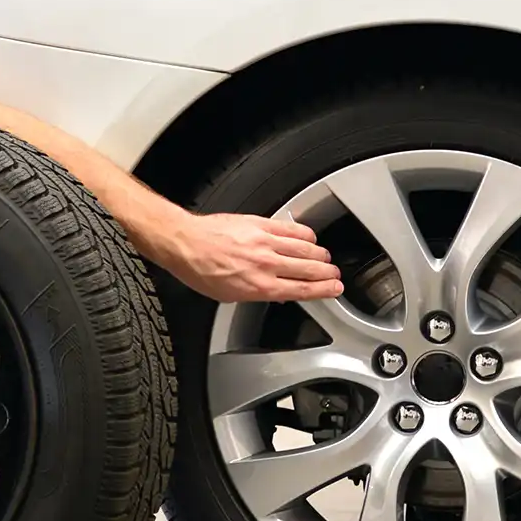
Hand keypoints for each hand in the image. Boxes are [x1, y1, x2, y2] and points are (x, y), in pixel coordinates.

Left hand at [155, 211, 345, 302]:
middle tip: (335, 275)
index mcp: (259, 287)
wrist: (185, 243)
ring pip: (307, 249)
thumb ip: (256, 293)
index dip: (324, 290)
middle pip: (311, 270)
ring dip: (320, 255)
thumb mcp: (228, 295)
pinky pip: (293, 229)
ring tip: (324, 259)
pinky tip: (309, 238)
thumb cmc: (199, 270)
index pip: (303, 290)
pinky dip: (306, 235)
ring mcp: (265, 243)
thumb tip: (275, 293)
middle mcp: (266, 265)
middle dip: (328, 274)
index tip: (334, 289)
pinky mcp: (261, 224)